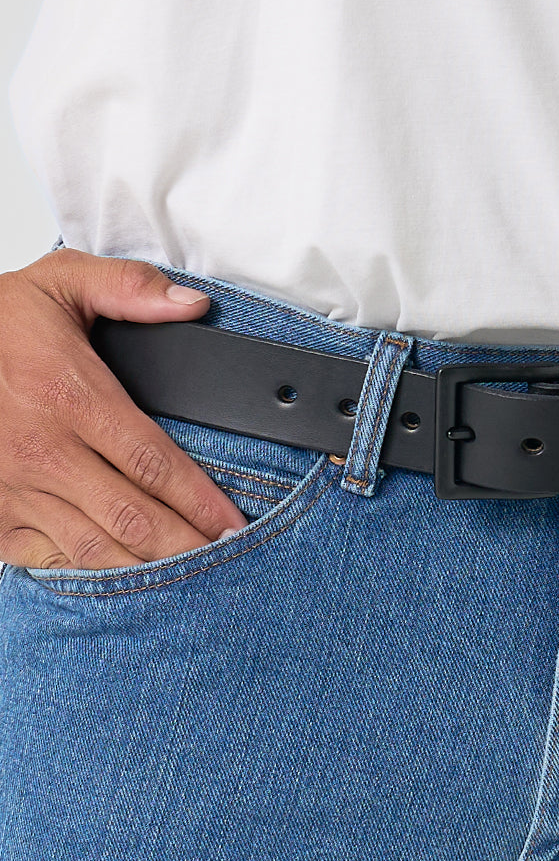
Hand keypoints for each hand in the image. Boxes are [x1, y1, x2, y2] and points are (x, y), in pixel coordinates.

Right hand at [0, 247, 248, 570]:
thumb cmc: (0, 323)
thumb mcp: (62, 283)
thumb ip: (130, 288)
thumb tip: (193, 304)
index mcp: (70, 398)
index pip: (153, 462)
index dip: (200, 499)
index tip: (233, 521)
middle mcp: (43, 451)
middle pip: (132, 516)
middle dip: (186, 544)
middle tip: (228, 559)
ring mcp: (15, 490)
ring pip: (94, 546)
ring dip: (146, 567)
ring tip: (192, 578)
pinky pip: (50, 556)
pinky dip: (92, 571)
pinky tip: (128, 577)